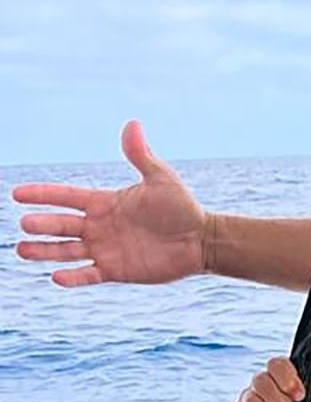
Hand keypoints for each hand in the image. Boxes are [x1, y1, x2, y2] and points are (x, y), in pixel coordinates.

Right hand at [11, 122, 207, 287]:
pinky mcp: (117, 270)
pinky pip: (89, 275)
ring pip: (68, 251)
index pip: (67, 197)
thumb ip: (141, 155)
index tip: (18, 193)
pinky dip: (73, 277)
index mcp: (105, 203)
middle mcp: (100, 226)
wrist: (200, 240)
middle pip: (63, 225)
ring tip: (21, 250)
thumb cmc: (181, 207)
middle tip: (23, 224)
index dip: (43, 195)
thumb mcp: (160, 178)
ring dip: (46, 251)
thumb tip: (132, 124)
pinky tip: (55, 277)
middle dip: (42, 225)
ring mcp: (106, 249)